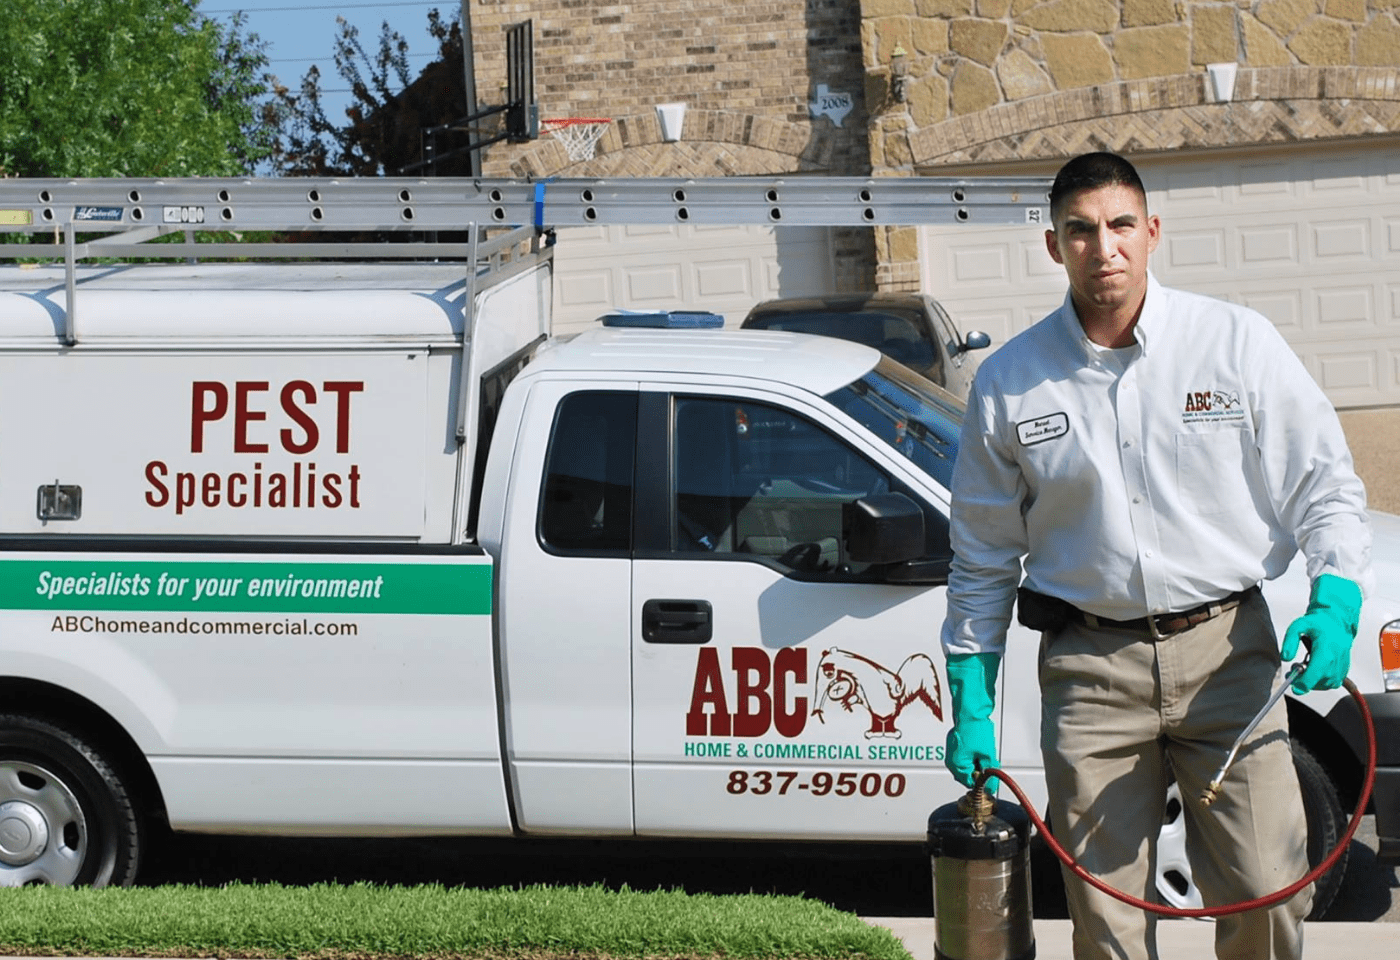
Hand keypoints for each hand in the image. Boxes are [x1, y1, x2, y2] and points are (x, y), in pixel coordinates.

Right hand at [944, 652, 1000, 789]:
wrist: (971, 712)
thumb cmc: (976, 730)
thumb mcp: (988, 756)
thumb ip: (989, 773)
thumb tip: (991, 785)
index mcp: (957, 766)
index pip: (970, 783)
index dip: (982, 781)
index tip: (991, 776)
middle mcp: (951, 760)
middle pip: (967, 774)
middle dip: (979, 771)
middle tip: (989, 761)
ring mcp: (952, 751)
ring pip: (967, 764)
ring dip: (976, 762)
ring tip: (985, 752)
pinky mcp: (955, 744)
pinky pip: (964, 755)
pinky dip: (973, 754)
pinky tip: (980, 747)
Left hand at [1282, 574, 1361, 692]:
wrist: (1337, 622)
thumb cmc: (1318, 623)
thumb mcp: (1298, 625)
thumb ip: (1289, 641)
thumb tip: (1285, 658)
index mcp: (1326, 649)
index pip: (1316, 672)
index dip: (1305, 683)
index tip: (1295, 688)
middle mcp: (1337, 660)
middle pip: (1320, 681)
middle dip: (1304, 681)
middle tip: (1294, 670)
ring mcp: (1342, 666)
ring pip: (1326, 684)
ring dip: (1313, 681)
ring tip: (1304, 666)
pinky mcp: (1344, 670)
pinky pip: (1332, 683)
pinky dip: (1321, 680)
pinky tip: (1314, 669)